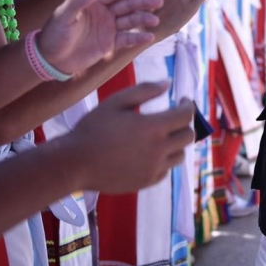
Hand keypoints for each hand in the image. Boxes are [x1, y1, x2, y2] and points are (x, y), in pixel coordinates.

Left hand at [37, 0, 161, 75]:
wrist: (51, 58)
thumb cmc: (55, 33)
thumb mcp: (63, 16)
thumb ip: (78, 2)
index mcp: (93, 1)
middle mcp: (104, 12)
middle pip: (126, 4)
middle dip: (142, 3)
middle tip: (158, 2)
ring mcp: (108, 27)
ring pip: (129, 20)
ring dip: (142, 19)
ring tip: (155, 21)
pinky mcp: (110, 43)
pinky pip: (126, 38)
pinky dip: (137, 38)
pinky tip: (149, 37)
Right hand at [70, 83, 193, 192]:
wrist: (76, 163)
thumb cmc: (94, 128)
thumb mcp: (117, 101)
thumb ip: (145, 90)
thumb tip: (167, 83)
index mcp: (154, 127)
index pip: (186, 115)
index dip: (189, 105)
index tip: (183, 100)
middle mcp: (159, 149)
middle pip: (188, 136)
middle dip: (185, 123)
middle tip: (174, 117)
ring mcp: (154, 168)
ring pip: (180, 155)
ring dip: (177, 143)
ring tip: (164, 135)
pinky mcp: (147, 182)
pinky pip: (166, 170)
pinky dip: (165, 160)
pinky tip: (152, 153)